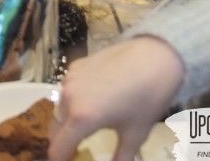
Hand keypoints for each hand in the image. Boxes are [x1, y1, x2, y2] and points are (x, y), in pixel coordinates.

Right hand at [48, 36, 183, 160]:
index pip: (58, 148)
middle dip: (64, 140)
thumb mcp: (136, 134)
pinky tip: (96, 96)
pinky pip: (68, 89)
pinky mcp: (75, 66)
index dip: (60, 159)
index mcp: (81, 118)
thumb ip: (121, 157)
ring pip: (61, 107)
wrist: (154, 57)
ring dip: (69, 118)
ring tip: (91, 119)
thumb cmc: (146, 99)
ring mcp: (70, 79)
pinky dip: (75, 98)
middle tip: (79, 145)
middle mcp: (69, 98)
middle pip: (55, 128)